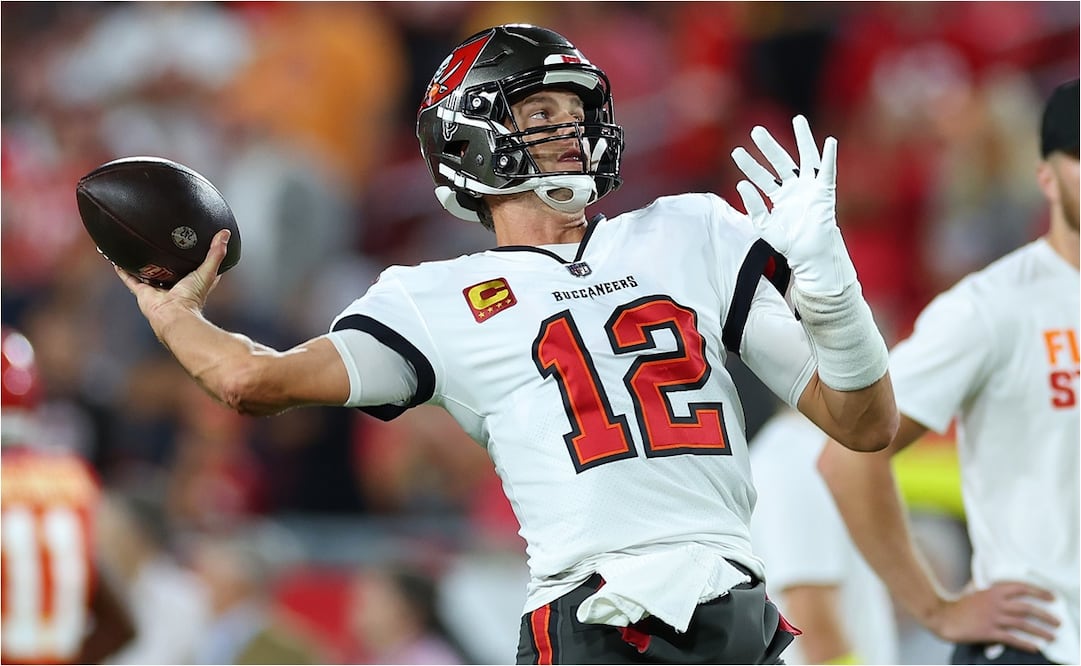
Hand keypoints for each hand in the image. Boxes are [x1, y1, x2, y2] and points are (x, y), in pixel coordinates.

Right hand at [115, 229, 229, 328]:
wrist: (173, 315)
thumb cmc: (192, 298)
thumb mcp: (208, 271)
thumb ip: (216, 253)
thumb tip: (225, 234)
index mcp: (190, 281)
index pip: (194, 266)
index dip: (194, 255)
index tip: (192, 241)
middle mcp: (174, 284)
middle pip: (168, 268)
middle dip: (165, 257)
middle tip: (159, 240)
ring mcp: (157, 288)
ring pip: (147, 271)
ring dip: (142, 261)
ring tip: (136, 246)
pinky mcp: (143, 292)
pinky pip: (130, 278)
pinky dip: (123, 270)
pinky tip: (117, 258)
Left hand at [731, 115, 855, 295]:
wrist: (809, 256)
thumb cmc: (788, 243)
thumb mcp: (763, 225)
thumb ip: (752, 206)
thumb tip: (741, 184)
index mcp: (779, 195)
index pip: (762, 176)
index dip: (750, 165)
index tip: (736, 152)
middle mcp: (795, 188)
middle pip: (781, 161)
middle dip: (769, 146)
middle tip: (756, 130)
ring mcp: (810, 188)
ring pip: (806, 158)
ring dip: (803, 139)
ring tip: (798, 119)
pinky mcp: (824, 192)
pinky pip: (828, 172)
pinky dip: (829, 158)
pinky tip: (829, 142)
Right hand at [928, 582, 1059, 653]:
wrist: (942, 616)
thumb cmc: (957, 603)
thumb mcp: (974, 590)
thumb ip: (989, 589)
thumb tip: (1001, 588)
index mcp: (992, 590)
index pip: (1021, 588)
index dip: (1039, 592)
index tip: (1051, 597)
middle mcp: (995, 603)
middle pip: (1026, 608)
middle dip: (1045, 615)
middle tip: (1057, 622)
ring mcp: (992, 618)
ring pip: (1022, 624)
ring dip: (1040, 631)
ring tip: (1052, 636)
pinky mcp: (988, 632)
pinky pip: (1011, 638)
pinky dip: (1025, 643)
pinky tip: (1035, 647)